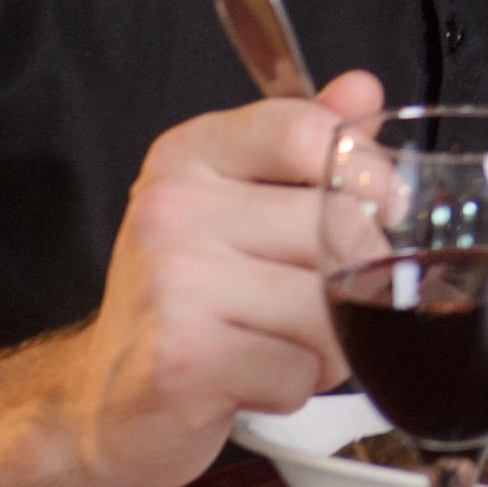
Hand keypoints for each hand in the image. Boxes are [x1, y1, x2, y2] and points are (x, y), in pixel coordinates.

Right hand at [40, 68, 386, 486]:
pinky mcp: (183, 359)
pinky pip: (299, 372)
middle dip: (353, 282)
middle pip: (337, 227)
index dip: (366, 174)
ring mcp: (173, 282)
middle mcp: (171, 208)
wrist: (107, 398)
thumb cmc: (187, 299)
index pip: (305, 132)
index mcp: (189, 156)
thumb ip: (302, 144)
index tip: (380, 208)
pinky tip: (247, 381)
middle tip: (311, 305)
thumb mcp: (237, 203)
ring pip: (327, 308)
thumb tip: (362, 88)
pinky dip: (293, 387)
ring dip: (326, 344)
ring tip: (277, 346)